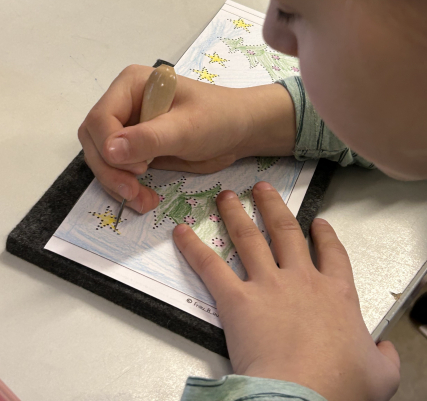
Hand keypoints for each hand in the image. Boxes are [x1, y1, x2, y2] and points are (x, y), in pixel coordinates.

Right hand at [78, 64, 294, 213]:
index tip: (138, 168)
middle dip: (110, 170)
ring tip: (142, 201)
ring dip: (116, 183)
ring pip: (102, 158)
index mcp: (131, 85)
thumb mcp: (186, 128)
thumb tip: (108, 150)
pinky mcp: (136, 148)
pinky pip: (117, 170)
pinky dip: (125, 187)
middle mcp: (124, 103)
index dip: (110, 146)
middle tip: (134, 192)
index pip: (100, 118)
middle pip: (94, 140)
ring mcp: (128, 126)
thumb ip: (148, 138)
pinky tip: (144, 198)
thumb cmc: (219, 118)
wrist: (240, 131)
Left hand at [173, 183, 399, 400]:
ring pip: (249, 238)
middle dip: (273, 207)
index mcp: (336, 293)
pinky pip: (211, 268)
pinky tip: (182, 234)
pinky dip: (194, 249)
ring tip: (226, 197)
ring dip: (235, 214)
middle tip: (263, 189)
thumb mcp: (379, 374)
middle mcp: (301, 280)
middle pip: (286, 232)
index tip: (318, 222)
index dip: (324, 235)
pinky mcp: (238, 300)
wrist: (305, 394)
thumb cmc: (340, 384)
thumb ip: (383, 357)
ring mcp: (268, 286)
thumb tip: (385, 351)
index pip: (332, 254)